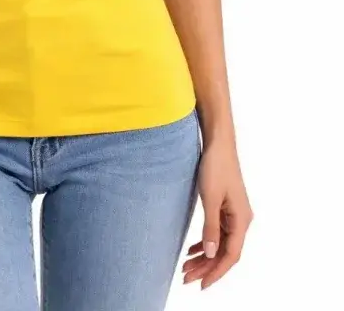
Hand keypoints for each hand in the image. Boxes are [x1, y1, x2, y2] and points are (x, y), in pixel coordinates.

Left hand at [183, 137, 253, 289]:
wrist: (219, 142)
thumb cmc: (216, 166)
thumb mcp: (210, 198)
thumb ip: (210, 227)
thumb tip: (210, 254)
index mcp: (241, 220)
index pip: (231, 255)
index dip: (216, 272)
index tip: (201, 285)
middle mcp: (241, 220)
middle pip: (225, 252)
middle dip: (206, 267)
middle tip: (186, 278)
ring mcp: (234, 214)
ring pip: (220, 243)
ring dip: (205, 256)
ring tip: (186, 267)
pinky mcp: (226, 207)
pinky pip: (218, 232)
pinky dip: (206, 242)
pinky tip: (193, 250)